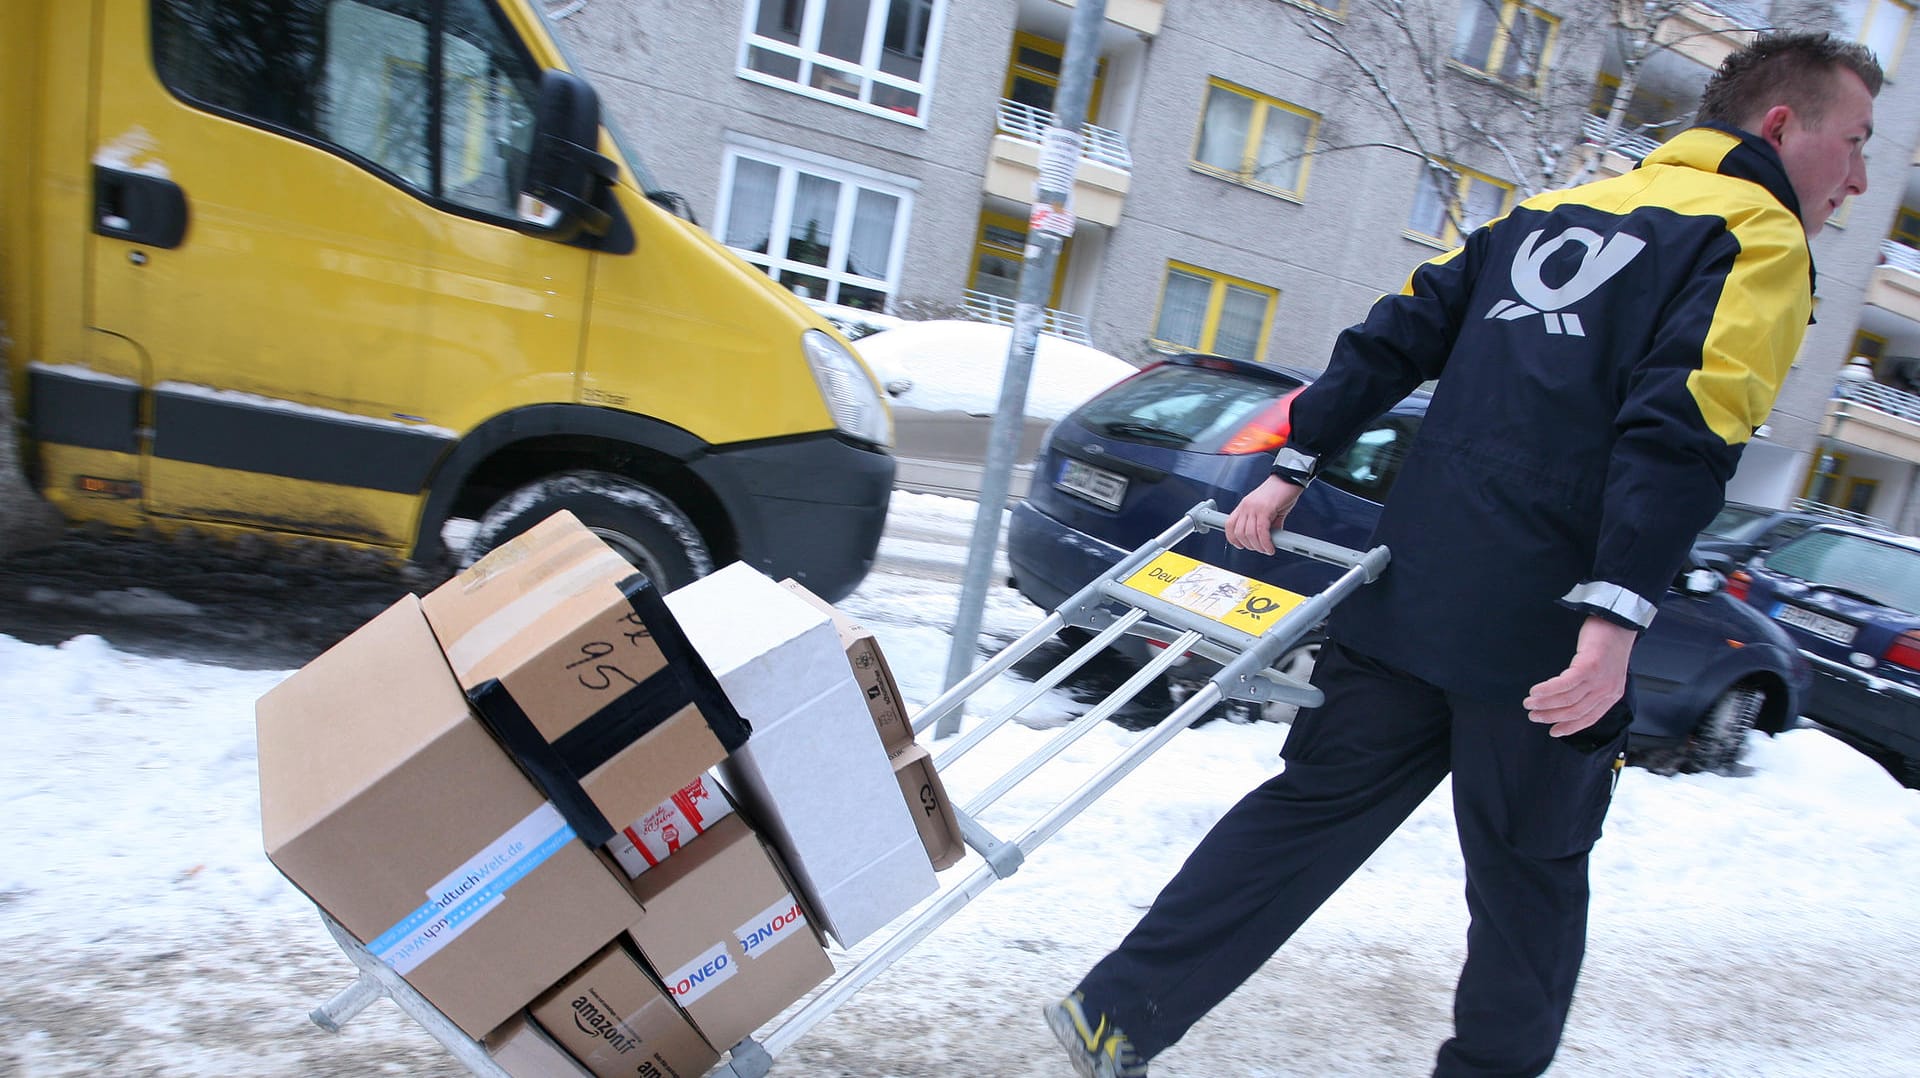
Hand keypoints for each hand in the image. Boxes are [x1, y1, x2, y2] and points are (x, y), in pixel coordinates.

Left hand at [1224, 475, 1304, 554]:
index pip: (1229, 525)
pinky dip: (1266, 543)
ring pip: (1249, 534)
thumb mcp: (1269, 510)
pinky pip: (1262, 531)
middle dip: (1249, 546)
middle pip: (1239, 533)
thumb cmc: (1280, 492)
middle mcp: (1246, 506)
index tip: (1241, 546)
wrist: (1289, 478)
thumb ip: (1266, 524)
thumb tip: (1268, 539)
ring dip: (1258, 546)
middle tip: (1260, 549)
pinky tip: (1270, 547)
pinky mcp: (1265, 509)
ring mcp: (1254, 507)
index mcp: (1244, 506)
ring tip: (1267, 549)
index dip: (1233, 538)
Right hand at [1523, 616, 1636, 736]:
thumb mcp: (1606, 671)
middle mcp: (1606, 691)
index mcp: (1612, 695)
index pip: (1589, 718)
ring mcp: (1598, 680)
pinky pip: (1564, 684)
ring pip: (1567, 700)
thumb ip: (1594, 687)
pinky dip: (1548, 690)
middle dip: (1551, 716)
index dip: (1569, 727)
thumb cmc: (1610, 642)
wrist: (1619, 621)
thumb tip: (1571, 699)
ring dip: (1544, 704)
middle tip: (1534, 715)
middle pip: (1574, 711)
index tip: (1554, 731)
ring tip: (1529, 703)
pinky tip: (1536, 691)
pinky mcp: (1589, 667)